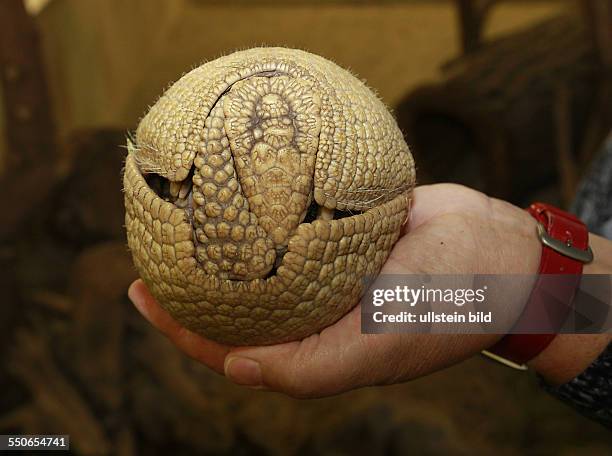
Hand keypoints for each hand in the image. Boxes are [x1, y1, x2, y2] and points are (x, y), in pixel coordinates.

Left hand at [128, 183, 541, 397]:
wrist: (500, 252)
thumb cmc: (445, 307)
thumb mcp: (378, 349)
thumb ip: (309, 369)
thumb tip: (235, 369)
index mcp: (317, 343)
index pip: (235, 343)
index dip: (184, 327)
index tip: (141, 294)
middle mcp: (316, 306)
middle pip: (240, 299)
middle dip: (192, 281)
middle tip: (148, 251)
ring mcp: (329, 265)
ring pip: (263, 256)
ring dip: (224, 240)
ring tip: (182, 215)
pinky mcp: (345, 228)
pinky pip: (294, 218)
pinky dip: (265, 207)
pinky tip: (239, 186)